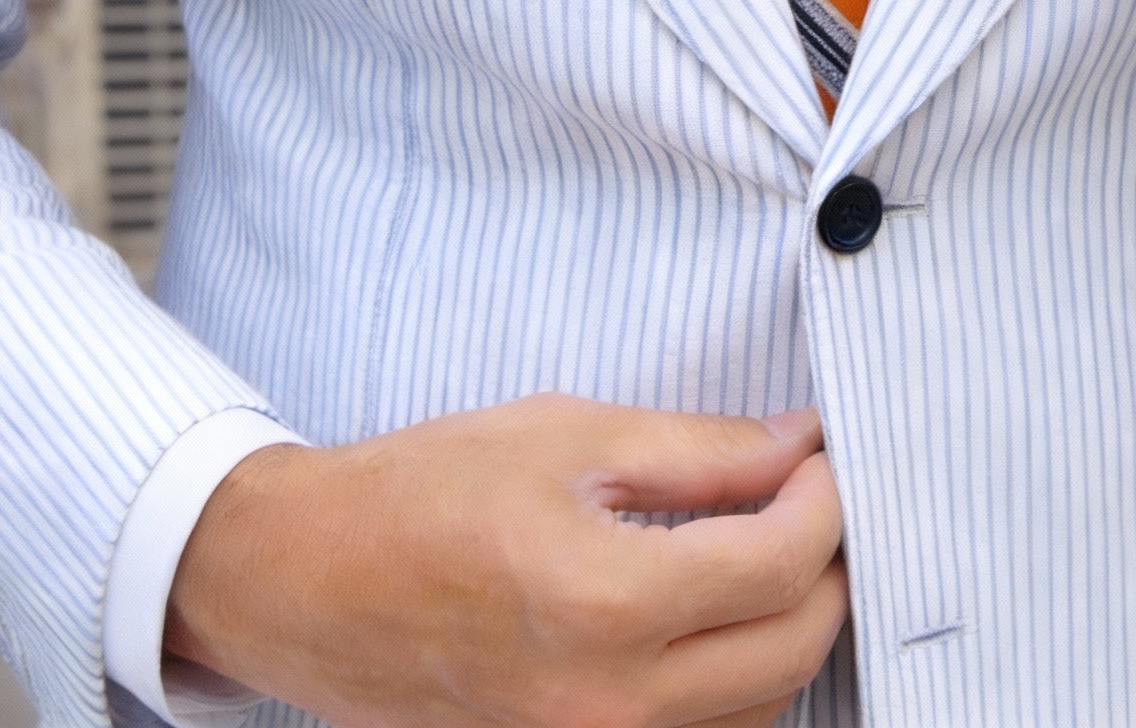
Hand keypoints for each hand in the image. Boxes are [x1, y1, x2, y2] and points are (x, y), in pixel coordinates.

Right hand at [166, 395, 847, 727]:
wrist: (308, 581)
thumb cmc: (424, 491)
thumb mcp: (567, 436)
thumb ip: (700, 449)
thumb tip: (798, 443)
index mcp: (604, 604)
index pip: (780, 564)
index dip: (825, 499)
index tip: (824, 455)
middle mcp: (608, 707)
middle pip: (793, 648)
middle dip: (827, 565)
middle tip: (813, 497)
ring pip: (761, 711)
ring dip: (790, 631)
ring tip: (772, 552)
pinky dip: (739, 686)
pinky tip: (721, 621)